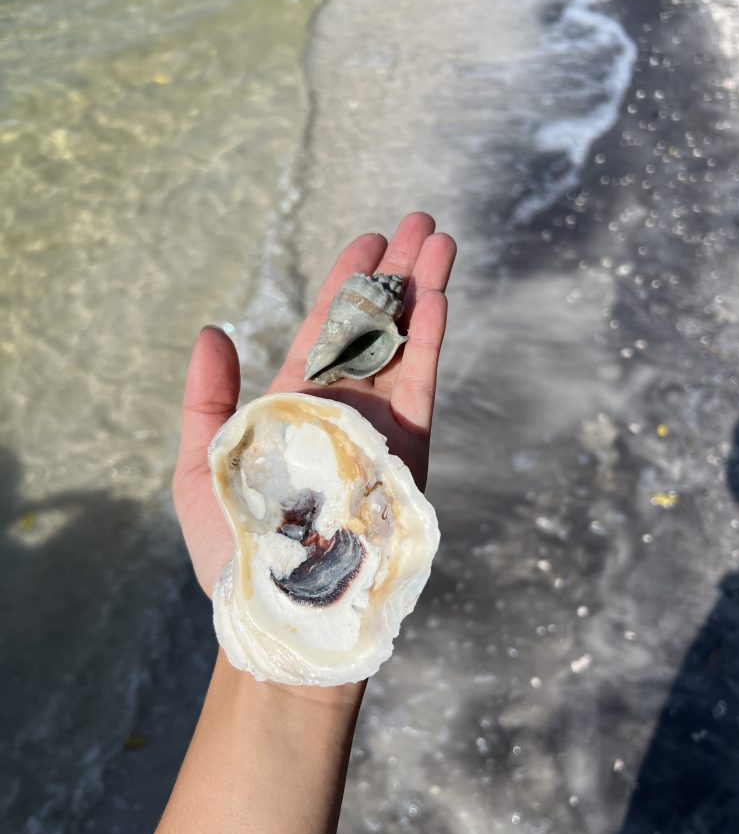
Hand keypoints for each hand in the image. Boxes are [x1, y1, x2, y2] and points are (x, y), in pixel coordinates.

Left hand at [173, 211, 455, 599]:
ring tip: (442, 243)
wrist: (279, 610)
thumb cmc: (232, 548)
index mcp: (295, 405)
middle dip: (395, 276)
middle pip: (373, 329)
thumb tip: (212, 330)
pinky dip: (429, 343)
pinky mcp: (406, 454)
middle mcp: (341, 410)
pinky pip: (420, 389)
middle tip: (420, 223)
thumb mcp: (202, 465)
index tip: (368, 239)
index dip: (345, 284)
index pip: (323, 331)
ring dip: (423, 295)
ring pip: (404, 349)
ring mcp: (378, 430)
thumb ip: (208, 400)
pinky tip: (440, 299)